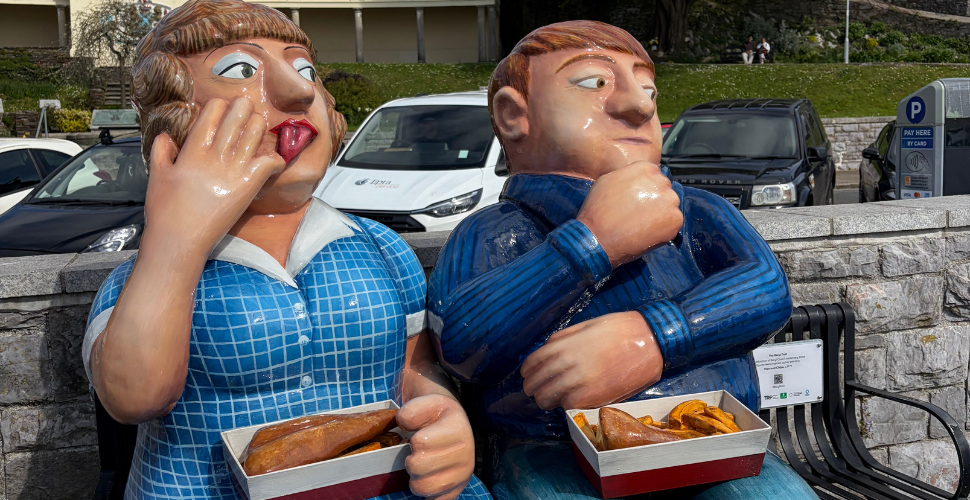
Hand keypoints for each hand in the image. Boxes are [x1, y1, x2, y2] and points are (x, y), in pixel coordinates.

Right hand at [144, 98, 284, 254]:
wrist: (179, 240)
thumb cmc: (165, 210)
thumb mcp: (157, 175)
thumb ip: (161, 152)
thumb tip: (166, 135)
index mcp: (192, 150)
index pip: (212, 113)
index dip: (220, 105)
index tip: (223, 107)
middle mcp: (215, 155)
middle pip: (237, 117)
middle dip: (244, 107)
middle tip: (247, 107)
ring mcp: (233, 169)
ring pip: (255, 134)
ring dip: (259, 126)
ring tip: (259, 126)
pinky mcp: (248, 186)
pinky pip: (269, 162)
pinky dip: (275, 159)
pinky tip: (272, 161)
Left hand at [397, 394, 474, 499]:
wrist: (453, 425)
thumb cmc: (436, 416)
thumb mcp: (425, 403)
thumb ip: (412, 410)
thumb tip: (402, 424)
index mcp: (458, 430)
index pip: (420, 443)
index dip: (414, 440)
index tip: (419, 436)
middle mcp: (466, 455)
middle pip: (418, 466)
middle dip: (411, 459)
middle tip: (417, 453)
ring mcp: (463, 476)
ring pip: (422, 487)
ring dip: (415, 477)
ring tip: (421, 466)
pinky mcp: (457, 491)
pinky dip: (426, 492)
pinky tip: (430, 478)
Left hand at [521, 311, 663, 409]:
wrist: (650, 341)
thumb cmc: (619, 329)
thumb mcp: (586, 325)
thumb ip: (564, 338)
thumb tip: (548, 348)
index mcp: (562, 345)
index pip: (532, 364)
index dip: (527, 372)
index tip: (528, 376)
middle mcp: (566, 364)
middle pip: (536, 384)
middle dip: (534, 389)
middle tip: (538, 391)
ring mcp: (578, 382)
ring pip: (547, 399)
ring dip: (547, 400)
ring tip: (552, 399)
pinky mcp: (593, 397)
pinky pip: (568, 406)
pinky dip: (565, 405)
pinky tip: (570, 400)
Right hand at [577, 161, 681, 266]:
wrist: (598, 238)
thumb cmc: (598, 210)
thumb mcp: (607, 180)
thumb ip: (628, 175)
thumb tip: (637, 179)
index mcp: (646, 168)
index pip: (654, 175)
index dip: (646, 189)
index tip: (639, 199)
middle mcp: (661, 181)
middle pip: (664, 189)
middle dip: (655, 200)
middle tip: (640, 213)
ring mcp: (670, 201)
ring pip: (670, 205)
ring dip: (661, 213)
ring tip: (642, 224)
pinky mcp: (675, 220)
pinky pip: (673, 222)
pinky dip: (664, 228)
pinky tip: (647, 232)